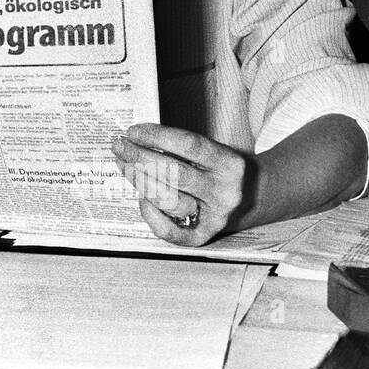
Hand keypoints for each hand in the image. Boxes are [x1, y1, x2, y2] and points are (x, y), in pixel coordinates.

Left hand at [111, 123, 248, 246]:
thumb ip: (180, 147)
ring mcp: (215, 217)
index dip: (157, 136)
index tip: (132, 131)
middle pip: (175, 173)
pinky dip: (151, 216)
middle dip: (140, 157)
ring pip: (170, 200)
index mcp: (230, 164)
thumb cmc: (216, 170)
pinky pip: (171, 232)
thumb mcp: (210, 152)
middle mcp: (225, 191)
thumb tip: (136, 139)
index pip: (189, 145)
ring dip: (140, 181)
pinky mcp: (203, 236)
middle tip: (119, 146)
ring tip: (124, 165)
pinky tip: (140, 199)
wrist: (249, 200)